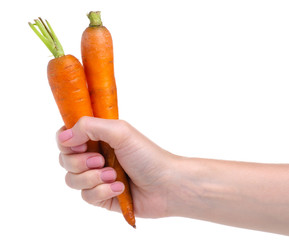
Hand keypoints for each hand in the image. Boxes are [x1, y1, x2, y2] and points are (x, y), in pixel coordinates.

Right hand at [57, 116, 174, 217]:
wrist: (166, 185)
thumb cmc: (147, 155)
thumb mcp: (120, 132)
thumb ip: (89, 127)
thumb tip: (63, 137)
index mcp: (98, 137)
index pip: (67, 137)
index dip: (67, 142)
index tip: (81, 145)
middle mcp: (95, 156)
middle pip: (65, 160)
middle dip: (80, 162)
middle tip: (100, 160)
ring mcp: (97, 177)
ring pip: (72, 180)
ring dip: (92, 178)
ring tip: (114, 175)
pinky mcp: (101, 196)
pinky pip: (86, 197)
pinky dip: (102, 192)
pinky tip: (120, 188)